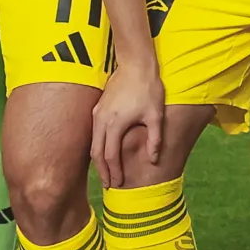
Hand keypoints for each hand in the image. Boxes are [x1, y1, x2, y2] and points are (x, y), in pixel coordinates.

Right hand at [92, 59, 166, 181]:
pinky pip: (94, 133)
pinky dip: (98, 146)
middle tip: (109, 185)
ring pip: (93, 143)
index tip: (117, 184)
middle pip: (97, 153)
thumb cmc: (148, 88)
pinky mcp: (98, 108)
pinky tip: (104, 152)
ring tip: (106, 172)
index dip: (114, 172)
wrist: (135, 64)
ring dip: (98, 160)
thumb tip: (153, 159)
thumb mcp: (155, 114)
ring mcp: (97, 113)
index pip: (110, 155)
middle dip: (102, 171)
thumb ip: (154, 138)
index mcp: (115, 124)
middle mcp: (101, 121)